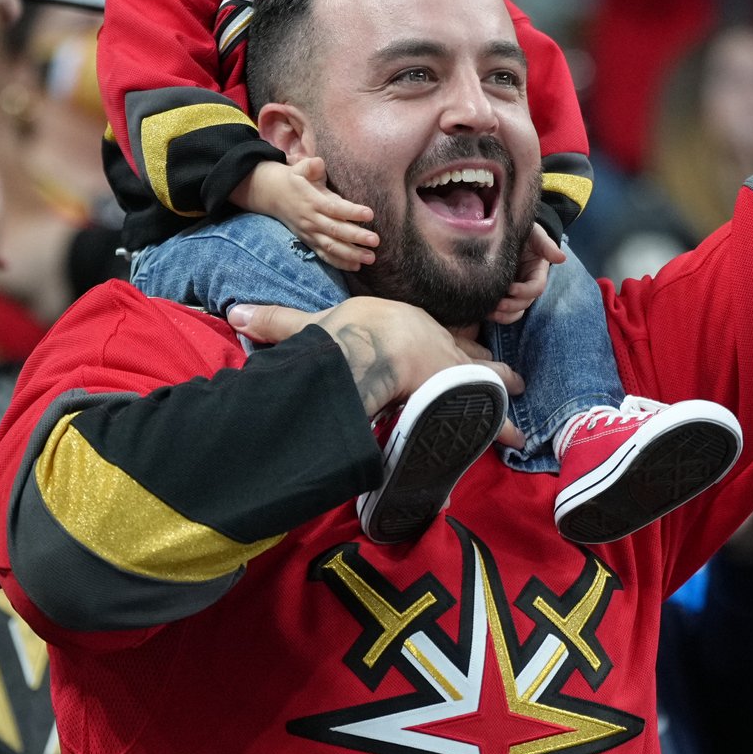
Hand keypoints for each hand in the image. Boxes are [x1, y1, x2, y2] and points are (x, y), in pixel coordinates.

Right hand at [230, 295, 524, 424]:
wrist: (370, 343)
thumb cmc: (345, 331)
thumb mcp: (306, 326)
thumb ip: (273, 323)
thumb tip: (233, 314)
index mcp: (404, 326)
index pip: (428, 335)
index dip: (444, 344)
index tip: (459, 348)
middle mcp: (432, 342)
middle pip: (462, 352)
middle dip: (481, 364)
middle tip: (504, 375)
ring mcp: (450, 365)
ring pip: (484, 377)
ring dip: (500, 391)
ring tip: (519, 404)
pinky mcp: (461, 389)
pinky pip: (489, 410)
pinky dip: (503, 426)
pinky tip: (518, 439)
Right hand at [236, 157, 379, 271]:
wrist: (272, 195)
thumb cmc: (294, 180)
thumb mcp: (300, 168)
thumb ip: (310, 165)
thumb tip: (318, 163)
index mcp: (311, 200)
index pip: (333, 208)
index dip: (351, 212)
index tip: (370, 214)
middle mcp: (311, 219)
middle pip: (335, 231)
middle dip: (356, 237)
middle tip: (375, 241)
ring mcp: (310, 233)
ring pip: (331, 247)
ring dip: (351, 254)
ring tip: (370, 258)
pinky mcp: (310, 242)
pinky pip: (324, 255)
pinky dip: (339, 263)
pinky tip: (357, 266)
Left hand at [490, 222, 564, 325]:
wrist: (505, 232)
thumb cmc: (523, 232)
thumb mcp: (535, 234)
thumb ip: (546, 245)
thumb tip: (561, 258)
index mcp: (537, 272)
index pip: (536, 288)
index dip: (525, 291)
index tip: (510, 288)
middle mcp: (527, 285)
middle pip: (525, 303)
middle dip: (511, 306)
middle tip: (496, 304)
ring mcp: (515, 292)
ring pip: (515, 312)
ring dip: (504, 316)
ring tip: (489, 312)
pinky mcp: (502, 294)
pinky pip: (503, 312)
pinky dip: (496, 316)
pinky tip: (484, 313)